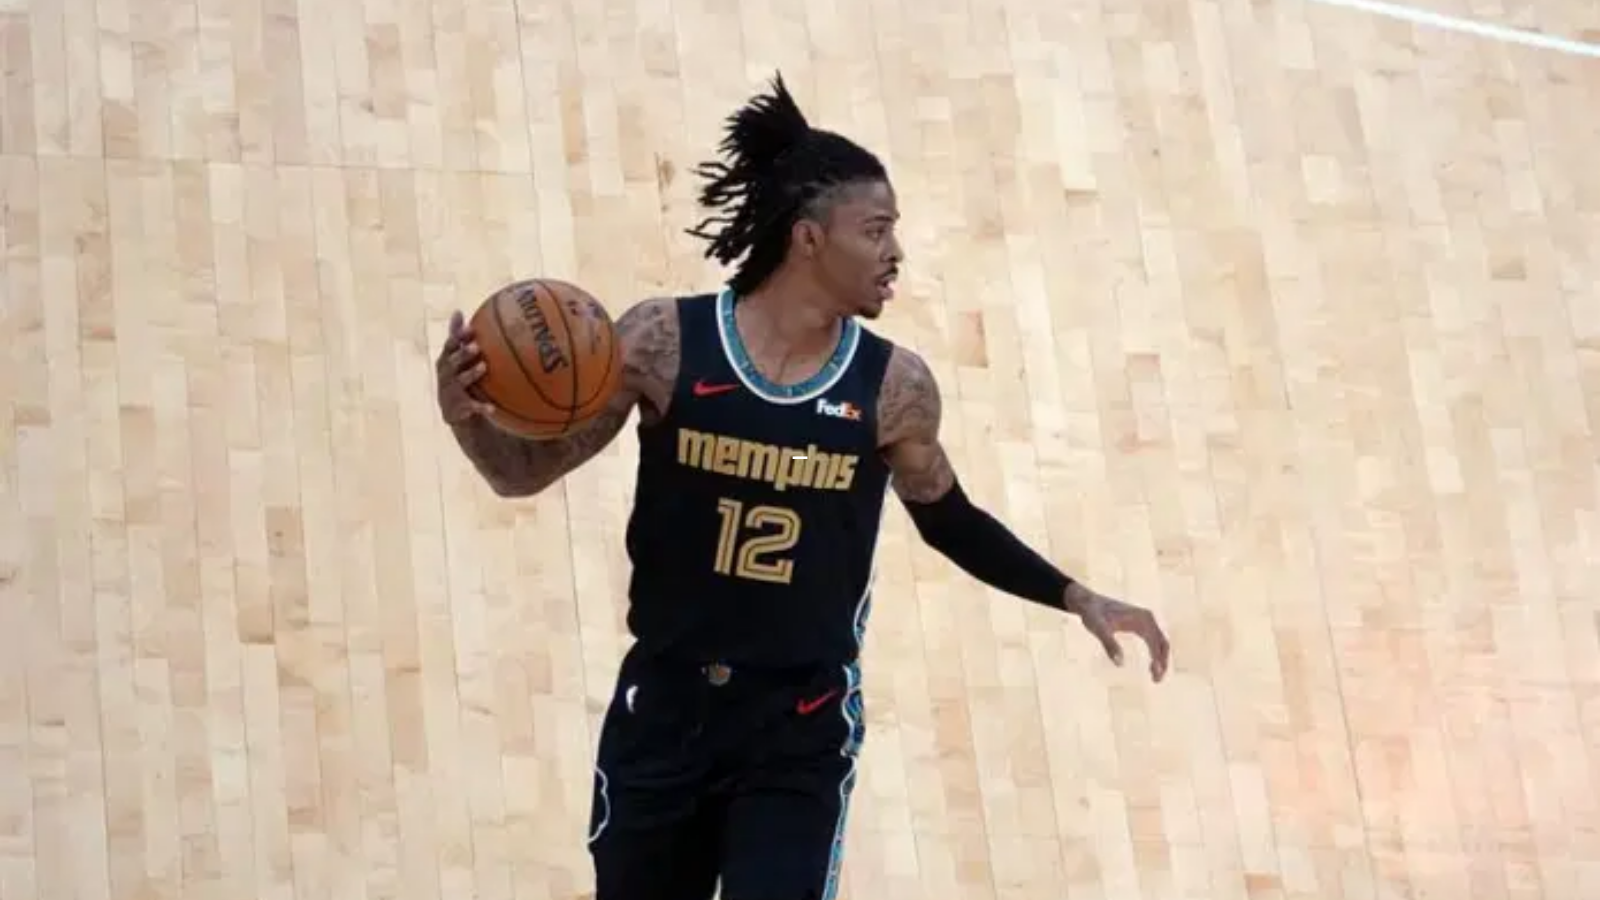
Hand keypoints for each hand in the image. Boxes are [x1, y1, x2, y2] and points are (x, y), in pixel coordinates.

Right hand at [436, 310, 498, 424]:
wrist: (456, 412)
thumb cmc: (458, 376)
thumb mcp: (456, 357)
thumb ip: (457, 336)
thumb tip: (457, 310)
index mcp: (446, 361)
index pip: (450, 346)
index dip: (458, 337)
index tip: (471, 328)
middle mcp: (445, 375)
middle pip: (452, 363)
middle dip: (463, 354)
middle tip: (477, 347)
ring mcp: (450, 392)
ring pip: (460, 382)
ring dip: (471, 374)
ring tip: (483, 367)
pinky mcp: (458, 408)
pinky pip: (470, 407)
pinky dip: (481, 407)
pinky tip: (492, 408)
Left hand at [1065, 585, 1169, 681]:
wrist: (1088, 602)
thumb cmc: (1093, 614)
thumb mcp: (1099, 629)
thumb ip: (1109, 645)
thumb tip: (1120, 663)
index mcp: (1142, 618)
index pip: (1156, 642)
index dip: (1158, 659)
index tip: (1156, 674)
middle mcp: (1147, 618)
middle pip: (1163, 643)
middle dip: (1163, 662)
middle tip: (1157, 680)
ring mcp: (1145, 620)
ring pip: (1160, 642)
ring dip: (1160, 659)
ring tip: (1155, 677)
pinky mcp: (1140, 624)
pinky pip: (1153, 640)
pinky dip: (1155, 653)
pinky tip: (1151, 665)